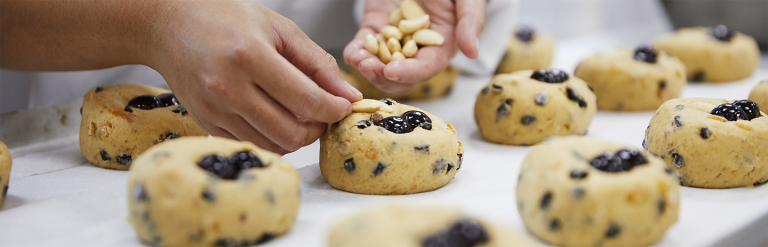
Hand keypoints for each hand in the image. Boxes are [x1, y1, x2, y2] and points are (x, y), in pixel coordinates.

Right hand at [147, 0, 362, 153]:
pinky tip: (274, 115)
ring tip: (299, 113)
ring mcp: (214, 110)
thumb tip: (349, 94)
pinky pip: (252, 144)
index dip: (334, 109)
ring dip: (296, 136)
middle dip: (318, 127)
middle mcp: (229, 88)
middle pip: (292, 132)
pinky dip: (272, 137)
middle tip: (322, 112)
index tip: (343, 105)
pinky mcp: (206, 124)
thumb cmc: (225, 19)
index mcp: (250, 57)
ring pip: (274, 144)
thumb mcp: (279, 29)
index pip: (307, 101)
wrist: (169, 26)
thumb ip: (318, 63)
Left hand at [343, 0, 485, 93]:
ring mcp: (396, 38)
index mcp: (442, 45)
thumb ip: (470, 22)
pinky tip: (351, 54)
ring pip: (380, 64)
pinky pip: (365, 45)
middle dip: (383, 76)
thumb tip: (472, 52)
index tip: (391, 71)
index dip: (409, 72)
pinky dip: (356, 53)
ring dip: (367, 67)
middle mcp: (418, 47)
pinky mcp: (377, 27)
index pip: (427, 67)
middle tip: (369, 67)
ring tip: (358, 60)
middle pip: (401, 74)